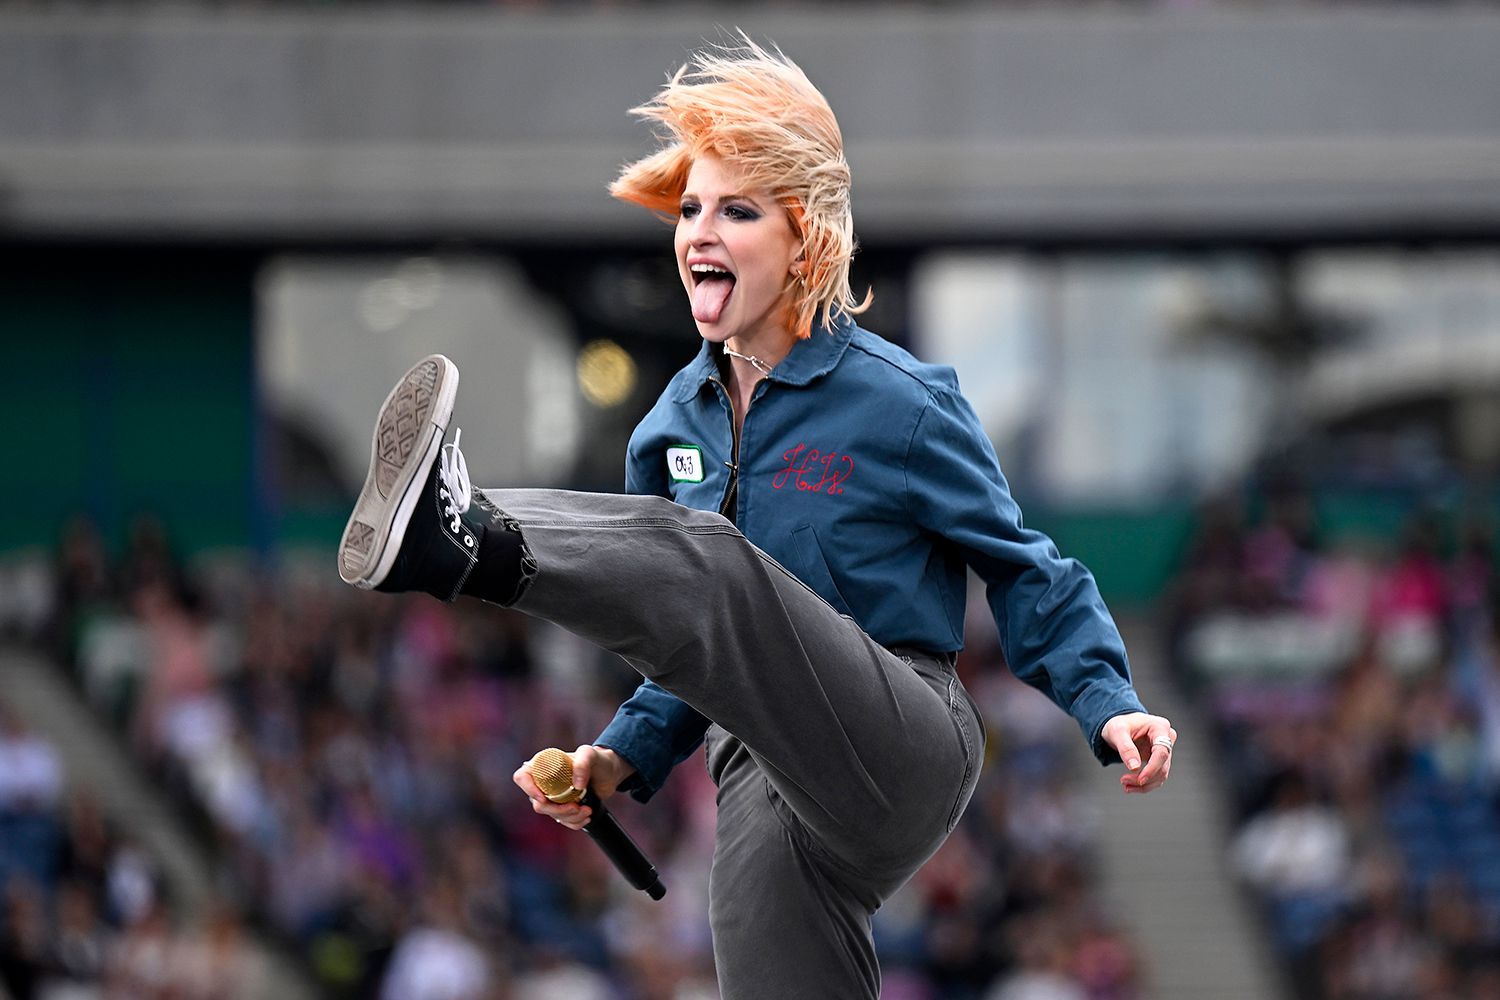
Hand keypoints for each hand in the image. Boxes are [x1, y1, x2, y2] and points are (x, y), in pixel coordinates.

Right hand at [512, 745, 635, 830]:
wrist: (609, 773)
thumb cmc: (597, 759)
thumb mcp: (590, 754)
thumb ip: (583, 763)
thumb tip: (576, 785)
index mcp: (542, 765)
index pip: (522, 777)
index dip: (528, 789)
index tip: (544, 799)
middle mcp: (544, 783)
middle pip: (537, 804)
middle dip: (557, 810)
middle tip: (576, 807)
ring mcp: (553, 797)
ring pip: (551, 815)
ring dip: (569, 817)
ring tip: (587, 810)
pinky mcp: (563, 808)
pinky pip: (562, 821)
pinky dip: (574, 822)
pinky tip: (587, 816)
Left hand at [1100, 712, 1176, 793]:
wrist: (1120, 727)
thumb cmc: (1119, 724)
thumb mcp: (1117, 731)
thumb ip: (1126, 748)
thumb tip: (1134, 767)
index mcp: (1159, 727)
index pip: (1162, 752)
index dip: (1152, 768)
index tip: (1140, 780)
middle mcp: (1167, 738)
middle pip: (1162, 765)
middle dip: (1144, 778)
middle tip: (1124, 781)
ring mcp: (1165, 750)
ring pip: (1161, 774)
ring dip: (1145, 784)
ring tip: (1126, 785)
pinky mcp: (1160, 760)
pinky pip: (1156, 776)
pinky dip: (1145, 784)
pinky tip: (1131, 786)